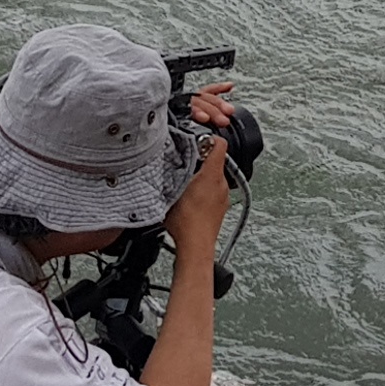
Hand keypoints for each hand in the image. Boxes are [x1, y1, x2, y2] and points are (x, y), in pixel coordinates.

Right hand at [164, 87, 239, 247]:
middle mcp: (221, 184)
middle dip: (200, 158)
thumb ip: (169, 173)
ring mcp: (223, 197)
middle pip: (216, 160)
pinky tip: (189, 199)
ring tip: (184, 183)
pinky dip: (204, 190)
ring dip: (201, 176)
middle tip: (184, 162)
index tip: (198, 138)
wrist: (196, 248)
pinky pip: (214, 191)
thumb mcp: (170, 192)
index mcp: (211, 175)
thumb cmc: (185, 225)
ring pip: (214, 177)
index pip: (219, 144)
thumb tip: (162, 160)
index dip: (209, 137)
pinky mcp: (221, 208)